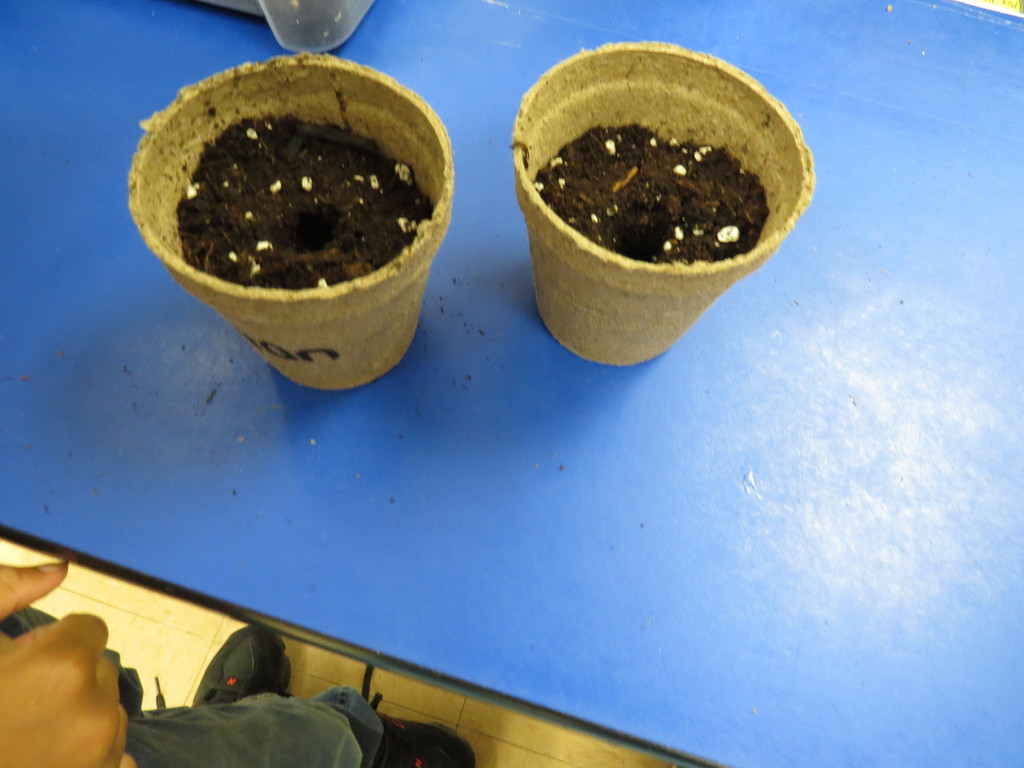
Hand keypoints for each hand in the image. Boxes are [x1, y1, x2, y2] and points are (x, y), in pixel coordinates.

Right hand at [0, 562, 135, 767]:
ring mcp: (101, 754)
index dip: (52, 643)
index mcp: (64, 664)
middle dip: (67, 679)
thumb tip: (62, 568)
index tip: (21, 665)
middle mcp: (95, 710)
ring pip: (107, 712)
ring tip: (24, 736)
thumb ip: (8, 590)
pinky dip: (91, 756)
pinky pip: (117, 756)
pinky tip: (47, 758)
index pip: (90, 629)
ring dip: (78, 716)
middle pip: (99, 670)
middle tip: (16, 703)